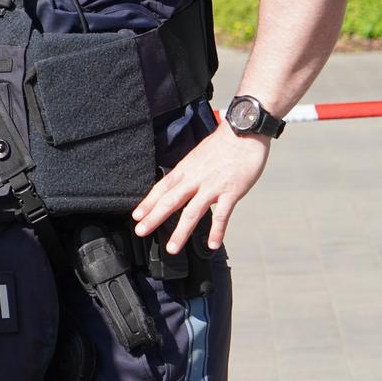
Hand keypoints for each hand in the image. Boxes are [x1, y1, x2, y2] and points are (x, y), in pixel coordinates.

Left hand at [132, 126, 270, 252]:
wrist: (245, 132)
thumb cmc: (224, 143)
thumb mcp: (198, 155)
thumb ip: (190, 171)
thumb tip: (181, 183)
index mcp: (186, 168)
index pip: (162, 187)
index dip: (148, 202)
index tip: (136, 216)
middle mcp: (195, 178)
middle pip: (170, 201)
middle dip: (153, 218)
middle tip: (140, 232)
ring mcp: (212, 186)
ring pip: (192, 212)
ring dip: (180, 232)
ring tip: (172, 248)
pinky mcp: (231, 192)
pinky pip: (222, 215)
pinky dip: (216, 231)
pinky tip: (211, 244)